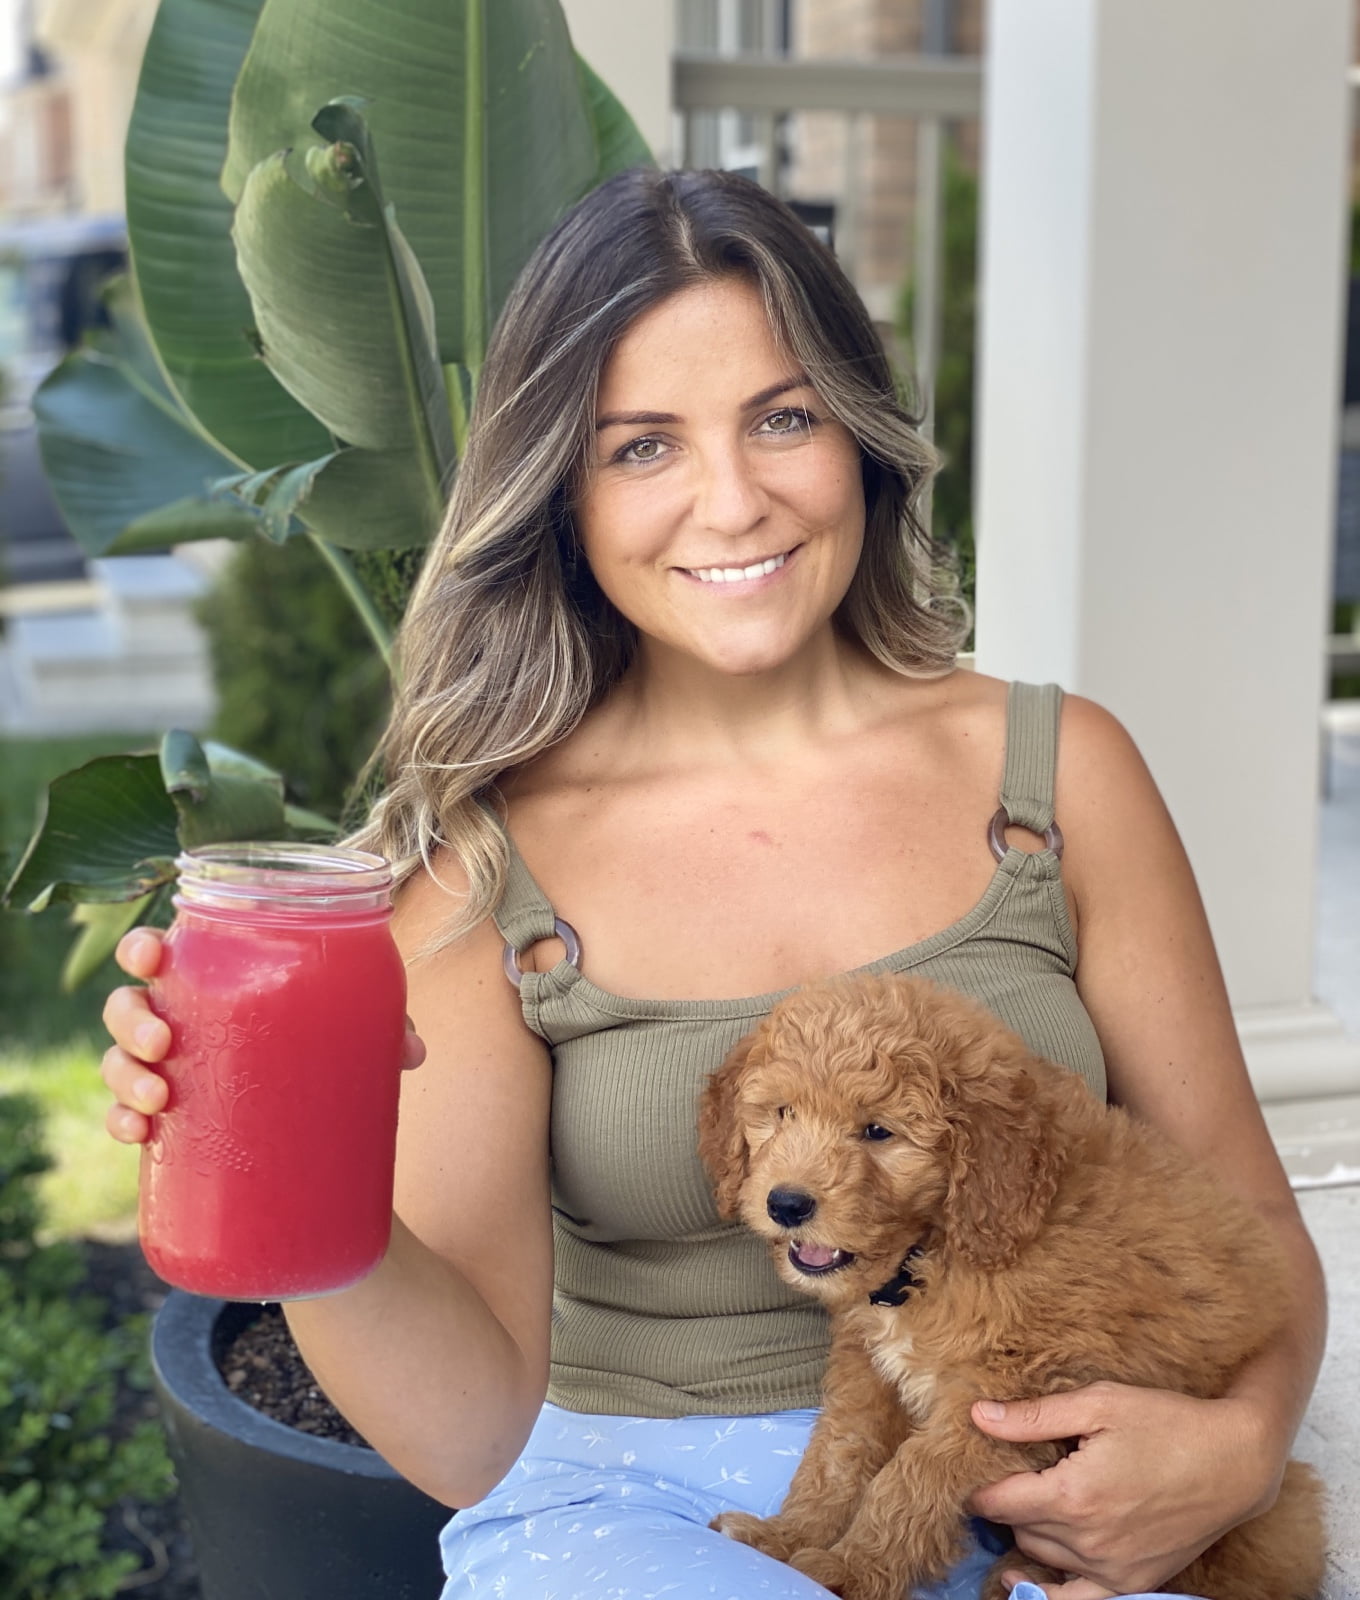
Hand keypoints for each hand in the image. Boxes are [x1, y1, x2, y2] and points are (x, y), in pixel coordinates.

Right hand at [100, 927, 426, 1145]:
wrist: (315, 1127)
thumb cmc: (321, 1047)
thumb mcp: (352, 1029)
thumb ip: (380, 1027)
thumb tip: (412, 1053)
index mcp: (212, 980)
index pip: (161, 951)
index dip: (143, 948)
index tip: (152, 956)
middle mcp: (179, 1018)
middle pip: (127, 1004)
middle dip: (132, 1019)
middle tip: (162, 1041)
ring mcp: (165, 1069)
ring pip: (117, 1060)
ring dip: (124, 1074)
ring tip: (158, 1096)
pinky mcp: (166, 1118)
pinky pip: (124, 1117)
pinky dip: (122, 1123)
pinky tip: (139, 1134)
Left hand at [966, 1381, 1277, 1597]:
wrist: (1235, 1462)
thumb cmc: (1167, 1423)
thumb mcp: (1098, 1404)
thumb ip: (1034, 1416)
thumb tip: (979, 1416)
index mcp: (1073, 1495)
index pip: (999, 1503)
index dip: (979, 1487)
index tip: (972, 1471)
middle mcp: (1089, 1541)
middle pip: (1019, 1529)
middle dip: (1010, 1502)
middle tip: (1017, 1474)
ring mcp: (1114, 1569)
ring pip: (1044, 1558)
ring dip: (1033, 1532)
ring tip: (1038, 1502)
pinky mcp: (1135, 1582)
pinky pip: (1079, 1598)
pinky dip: (1053, 1589)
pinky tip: (1031, 1580)